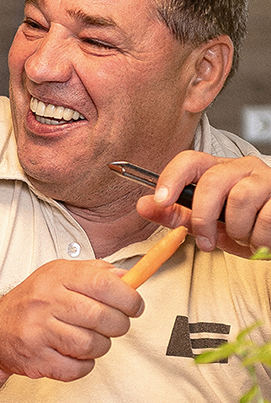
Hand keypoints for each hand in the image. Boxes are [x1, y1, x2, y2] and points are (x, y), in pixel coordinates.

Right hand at [0, 259, 143, 381]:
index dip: (128, 298)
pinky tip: (72, 354)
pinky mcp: (36, 359)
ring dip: (99, 347)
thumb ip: (94, 273)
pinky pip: (79, 368)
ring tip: (88, 340)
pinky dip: (83, 365)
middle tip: (113, 325)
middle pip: (102, 317)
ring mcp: (38, 331)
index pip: (103, 283)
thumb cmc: (32, 303)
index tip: (135, 306)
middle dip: (118, 325)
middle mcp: (45, 302)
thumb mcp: (58, 276)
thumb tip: (128, 278)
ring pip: (93, 345)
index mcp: (55, 278)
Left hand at [137, 151, 270, 255]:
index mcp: (216, 171)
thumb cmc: (243, 224)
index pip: (189, 161)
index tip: (160, 201)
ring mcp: (265, 179)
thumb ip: (175, 215)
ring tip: (241, 236)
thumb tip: (143, 205)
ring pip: (240, 198)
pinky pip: (266, 216)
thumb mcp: (205, 223)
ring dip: (236, 229)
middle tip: (207, 240)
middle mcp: (241, 168)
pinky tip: (258, 239)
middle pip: (212, 181)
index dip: (171, 178)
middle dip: (203, 217)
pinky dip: (258, 237)